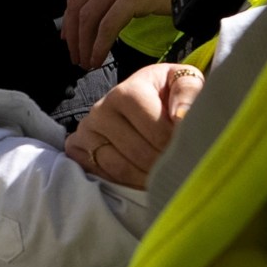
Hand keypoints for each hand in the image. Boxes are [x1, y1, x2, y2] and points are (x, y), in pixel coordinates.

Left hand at [61, 0, 200, 69]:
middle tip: (75, 54)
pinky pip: (107, 24)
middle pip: (78, 1)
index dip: (71, 14)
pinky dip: (99, 45)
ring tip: (85, 61)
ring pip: (88, 14)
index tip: (71, 36)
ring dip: (83, 42)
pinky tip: (98, 58)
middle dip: (72, 32)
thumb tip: (102, 10)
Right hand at [64, 62, 204, 188]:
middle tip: (178, 170)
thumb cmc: (165, 93)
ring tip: (163, 178)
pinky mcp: (77, 148)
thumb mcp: (183, 82)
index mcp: (127, 91)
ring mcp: (86, 129)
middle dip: (162, 165)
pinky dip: (123, 184)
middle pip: (136, 151)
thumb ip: (189, 93)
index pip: (154, 128)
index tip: (187, 149)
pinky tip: (140, 180)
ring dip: (145, 179)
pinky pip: (100, 175)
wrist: (142, 101)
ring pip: (118, 167)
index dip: (173, 144)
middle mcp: (101, 109)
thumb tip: (182, 117)